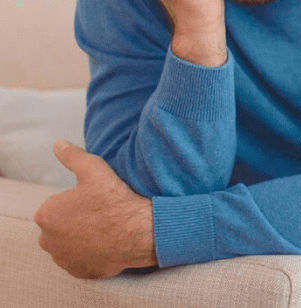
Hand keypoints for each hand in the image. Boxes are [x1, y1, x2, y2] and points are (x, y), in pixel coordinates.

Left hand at [34, 141, 156, 278]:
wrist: (138, 231)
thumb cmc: (114, 199)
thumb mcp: (94, 169)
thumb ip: (72, 156)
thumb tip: (58, 144)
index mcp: (47, 214)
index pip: (58, 204)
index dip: (79, 199)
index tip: (95, 197)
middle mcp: (48, 239)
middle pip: (61, 225)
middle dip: (76, 219)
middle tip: (101, 211)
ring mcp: (63, 258)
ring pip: (70, 243)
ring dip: (82, 236)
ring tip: (106, 226)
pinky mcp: (78, 271)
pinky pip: (81, 259)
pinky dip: (91, 252)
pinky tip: (107, 241)